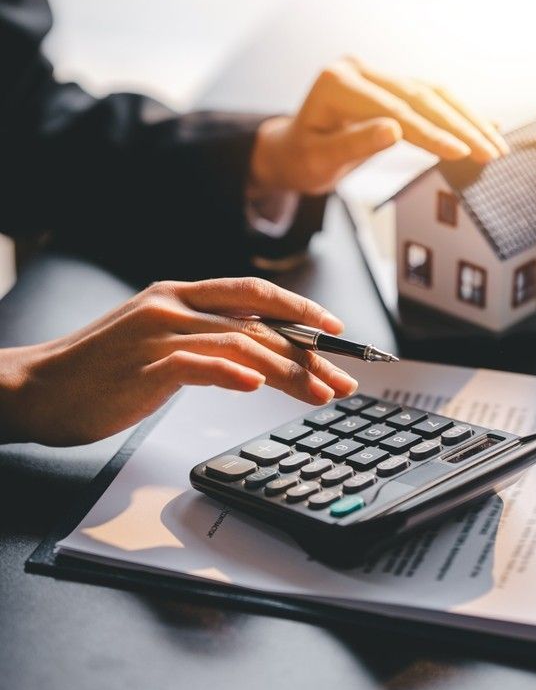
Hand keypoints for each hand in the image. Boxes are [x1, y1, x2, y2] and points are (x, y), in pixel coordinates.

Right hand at [0, 278, 356, 445]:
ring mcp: (157, 332)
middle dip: (308, 351)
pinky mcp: (142, 365)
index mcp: (179, 295)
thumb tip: (254, 352)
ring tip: (319, 394)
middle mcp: (173, 305)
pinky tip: (257, 388)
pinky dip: (232, 374)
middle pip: (257, 322)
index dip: (299, 309)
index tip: (335, 332)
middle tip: (343, 377)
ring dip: (286, 371)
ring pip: (239, 343)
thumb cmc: (101, 371)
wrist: (37, 389)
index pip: (254, 294)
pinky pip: (197, 364)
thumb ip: (202, 337)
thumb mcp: (158, 341)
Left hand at [250, 56, 508, 194]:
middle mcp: (360, 69)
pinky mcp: (391, 84)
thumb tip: (395, 130)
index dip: (431, 132)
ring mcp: (376, 73)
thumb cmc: (302, 158)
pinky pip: (430, 96)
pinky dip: (459, 113)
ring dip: (467, 119)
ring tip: (495, 145)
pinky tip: (487, 124)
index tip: (461, 152)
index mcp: (338, 82)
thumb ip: (354, 143)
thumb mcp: (319, 159)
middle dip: (460, 126)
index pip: (395, 109)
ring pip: (432, 93)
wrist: (292, 150)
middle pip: (420, 96)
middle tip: (491, 152)